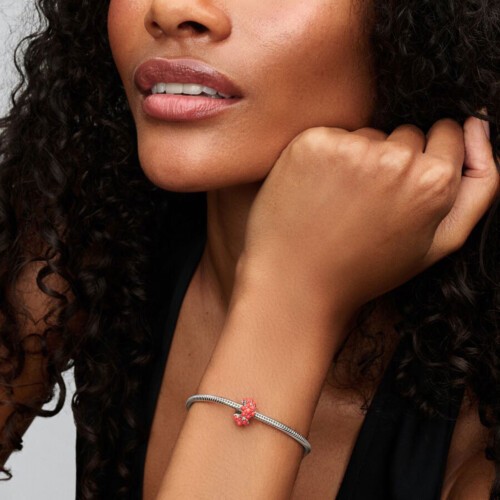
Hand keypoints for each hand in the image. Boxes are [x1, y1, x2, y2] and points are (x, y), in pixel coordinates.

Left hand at [238, 116, 498, 319]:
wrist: (297, 282)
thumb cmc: (368, 268)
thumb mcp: (439, 243)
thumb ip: (478, 186)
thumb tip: (478, 125)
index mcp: (434, 181)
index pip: (445, 134)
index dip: (427, 158)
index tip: (406, 184)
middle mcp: (395, 158)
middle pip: (406, 133)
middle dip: (395, 159)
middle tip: (370, 203)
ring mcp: (350, 148)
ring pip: (368, 134)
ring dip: (359, 158)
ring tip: (342, 202)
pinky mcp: (311, 144)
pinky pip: (331, 135)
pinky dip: (326, 156)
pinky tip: (318, 190)